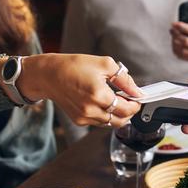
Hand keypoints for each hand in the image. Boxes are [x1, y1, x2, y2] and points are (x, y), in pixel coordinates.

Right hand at [20, 54, 141, 127]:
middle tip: (130, 100)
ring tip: (116, 100)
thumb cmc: (74, 66)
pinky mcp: (79, 120)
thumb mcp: (104, 64)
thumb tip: (137, 91)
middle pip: (121, 121)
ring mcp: (84, 117)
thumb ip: (124, 79)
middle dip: (129, 112)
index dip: (136, 105)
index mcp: (98, 95)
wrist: (49, 75)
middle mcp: (91, 110)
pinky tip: (103, 103)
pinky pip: (99, 122)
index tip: (138, 98)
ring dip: (118, 114)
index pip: (126, 109)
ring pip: (110, 123)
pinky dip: (106, 115)